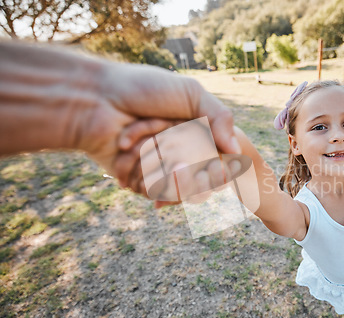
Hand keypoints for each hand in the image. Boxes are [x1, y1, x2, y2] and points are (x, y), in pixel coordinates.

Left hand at [76, 60, 240, 181]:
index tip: (221, 166)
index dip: (218, 167)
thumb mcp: (190, 93)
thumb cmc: (143, 89)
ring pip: (177, 187)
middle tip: (186, 168)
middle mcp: (176, 147)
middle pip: (198, 177)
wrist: (96, 99)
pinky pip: (152, 191)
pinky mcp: (136, 176)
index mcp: (191, 129)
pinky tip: (145, 181)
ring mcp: (156, 164)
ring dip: (170, 180)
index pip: (215, 159)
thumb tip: (237, 150)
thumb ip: (220, 117)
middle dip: (195, 176)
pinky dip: (151, 186)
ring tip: (164, 172)